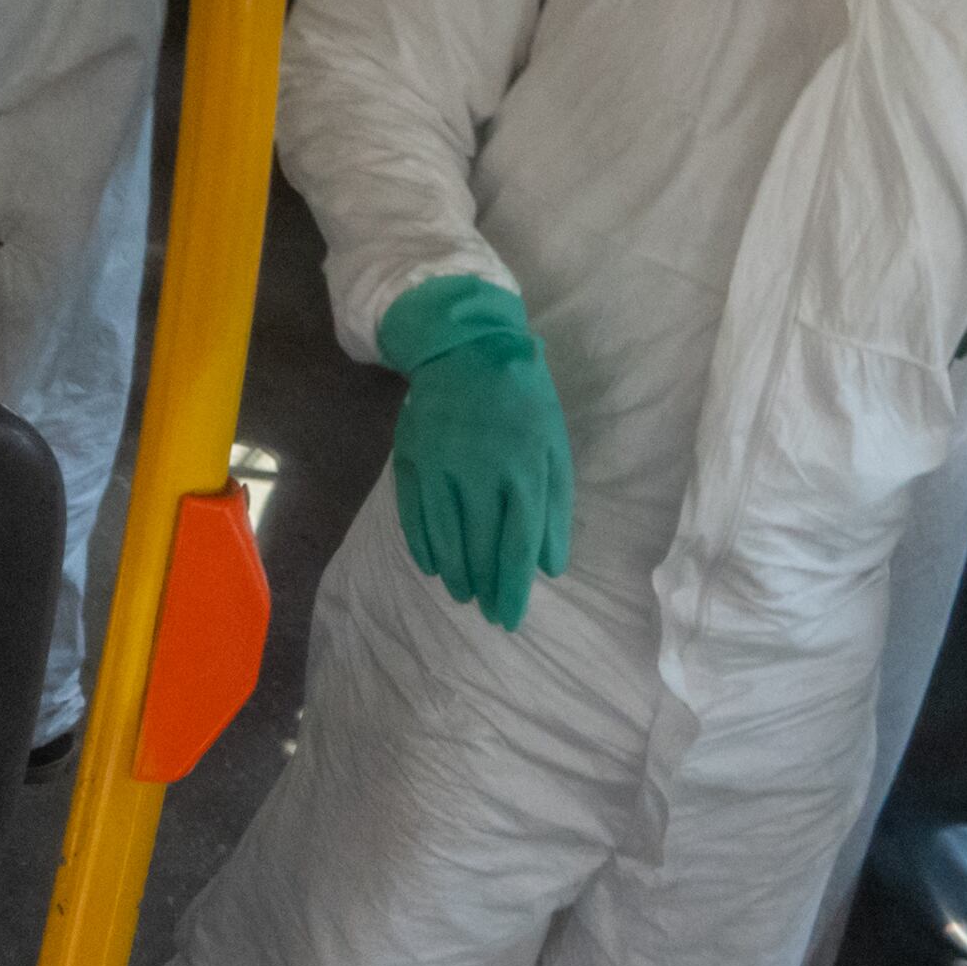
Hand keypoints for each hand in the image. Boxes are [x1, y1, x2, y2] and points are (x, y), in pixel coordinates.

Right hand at [375, 274, 574, 633]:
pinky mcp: (411, 460)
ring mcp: (440, 468)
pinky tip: (433, 566)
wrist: (465, 348)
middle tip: (489, 613)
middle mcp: (479, 474)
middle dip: (485, 588)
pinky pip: (414, 517)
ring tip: (463, 594)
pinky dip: (423, 547)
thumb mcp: (554, 446)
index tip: (510, 617)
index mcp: (524, 470)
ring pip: (444, 538)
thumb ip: (555, 507)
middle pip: (479, 548)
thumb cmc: (523, 400)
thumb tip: (550, 565)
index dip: (513, 587)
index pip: (517, 545)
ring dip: (454, 574)